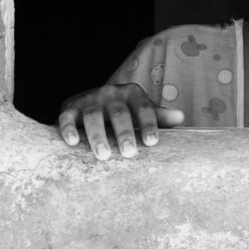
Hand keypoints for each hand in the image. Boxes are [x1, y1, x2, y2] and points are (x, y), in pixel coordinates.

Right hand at [57, 83, 183, 159]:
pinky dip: (68, 129)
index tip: (152, 142)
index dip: (149, 125)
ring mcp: (90, 99)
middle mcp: (111, 93)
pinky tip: (73, 142)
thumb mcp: (141, 110)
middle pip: (119, 113)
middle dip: (124, 133)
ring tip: (103, 155)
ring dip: (98, 135)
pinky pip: (68, 117)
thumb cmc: (123, 110)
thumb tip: (180, 118)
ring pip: (93, 116)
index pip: (143, 108)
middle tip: (129, 153)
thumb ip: (159, 116)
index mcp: (132, 93)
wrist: (89, 100)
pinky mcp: (70, 107)